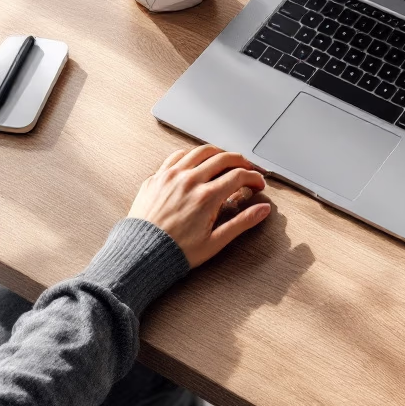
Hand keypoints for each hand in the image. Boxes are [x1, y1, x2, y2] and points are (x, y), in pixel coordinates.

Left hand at [128, 145, 271, 267]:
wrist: (142, 254)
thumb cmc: (176, 252)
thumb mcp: (215, 242)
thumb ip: (242, 222)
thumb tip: (262, 210)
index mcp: (206, 197)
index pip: (238, 175)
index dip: (253, 177)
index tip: (257, 184)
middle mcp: (189, 181)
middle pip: (223, 158)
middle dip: (240, 161)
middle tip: (247, 169)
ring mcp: (171, 176)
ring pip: (200, 151)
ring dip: (218, 153)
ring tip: (225, 160)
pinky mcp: (157, 177)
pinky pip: (178, 156)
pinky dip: (192, 155)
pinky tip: (196, 161)